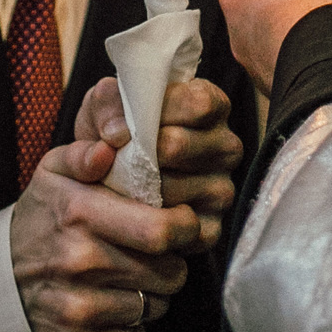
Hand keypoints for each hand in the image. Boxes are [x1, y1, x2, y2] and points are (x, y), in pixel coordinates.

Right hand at [10, 139, 204, 331]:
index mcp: (80, 214)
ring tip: (125, 278)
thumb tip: (111, 147)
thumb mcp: (53, 173)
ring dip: (150, 294)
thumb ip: (85, 152)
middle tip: (150, 254)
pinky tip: (108, 305)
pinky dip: (129, 326)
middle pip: (170, 274)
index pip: (162, 230)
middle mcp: (79, 263)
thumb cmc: (40, 220)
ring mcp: (77, 309)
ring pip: (156, 308)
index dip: (185, 227)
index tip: (181, 223)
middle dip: (170, 262)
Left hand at [74, 77, 243, 247]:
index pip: (198, 104)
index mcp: (211, 105)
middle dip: (138, 151)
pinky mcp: (211, 228)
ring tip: (121, 180)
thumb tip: (114, 136)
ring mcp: (222, 189)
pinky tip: (134, 208)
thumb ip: (105, 107)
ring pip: (170, 187)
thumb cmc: (116, 129)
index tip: (131, 118)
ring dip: (136, 187)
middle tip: (116, 154)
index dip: (161, 110)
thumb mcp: (105, 103)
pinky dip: (144, 220)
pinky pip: (175, 227)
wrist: (107, 177)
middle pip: (179, 145)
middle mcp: (226, 146)